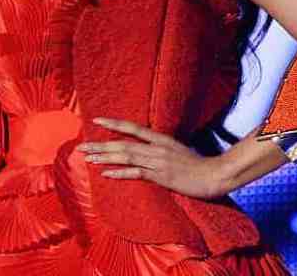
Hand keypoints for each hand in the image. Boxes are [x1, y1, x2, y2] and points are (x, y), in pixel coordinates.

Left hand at [76, 117, 230, 199]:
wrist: (215, 174)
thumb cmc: (199, 164)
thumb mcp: (177, 149)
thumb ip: (160, 147)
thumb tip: (146, 148)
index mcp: (160, 139)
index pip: (132, 127)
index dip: (113, 123)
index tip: (96, 121)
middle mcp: (156, 147)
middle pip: (122, 144)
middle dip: (100, 146)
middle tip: (81, 147)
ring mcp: (157, 162)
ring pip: (125, 156)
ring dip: (104, 158)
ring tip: (87, 158)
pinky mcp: (161, 176)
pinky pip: (136, 173)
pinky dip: (120, 173)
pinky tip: (106, 174)